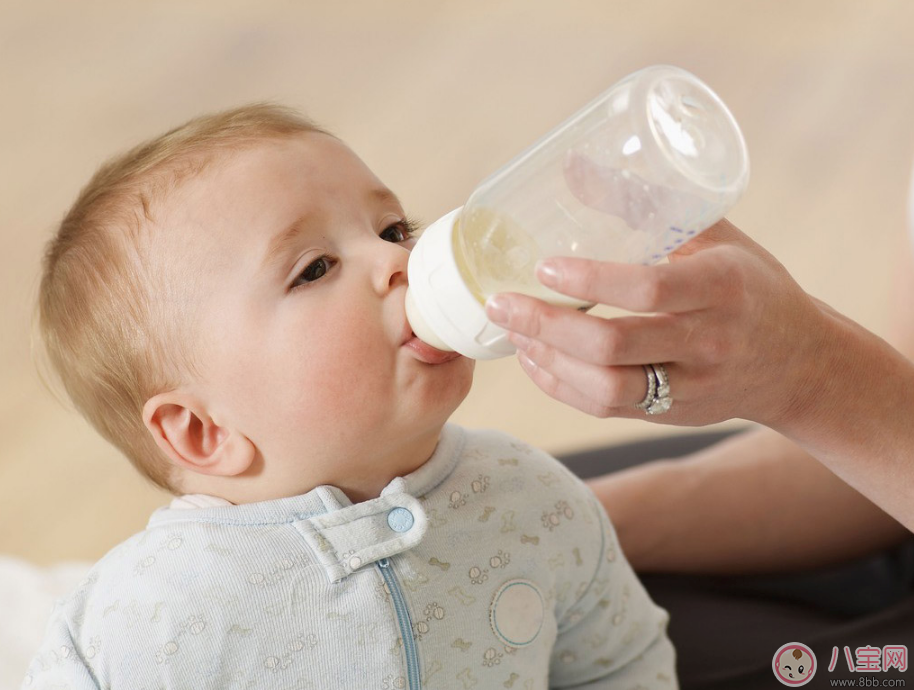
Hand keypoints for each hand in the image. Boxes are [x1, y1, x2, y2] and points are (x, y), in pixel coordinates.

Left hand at [484, 219, 828, 427]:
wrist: (800, 364)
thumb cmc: (751, 286)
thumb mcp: (715, 235)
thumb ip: (646, 204)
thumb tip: (572, 166)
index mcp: (722, 286)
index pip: (649, 289)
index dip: (590, 280)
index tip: (544, 267)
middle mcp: (708, 341)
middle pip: (613, 346)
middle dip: (546, 326)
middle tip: (501, 304)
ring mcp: (690, 385)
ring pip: (606, 388)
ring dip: (548, 361)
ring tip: (513, 332)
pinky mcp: (673, 414)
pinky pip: (607, 408)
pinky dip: (562, 387)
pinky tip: (535, 361)